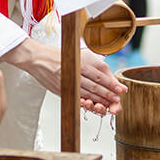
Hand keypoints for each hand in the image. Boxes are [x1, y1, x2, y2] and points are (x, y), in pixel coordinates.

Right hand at [2, 39, 126, 114]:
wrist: (37, 58)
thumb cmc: (60, 55)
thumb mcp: (79, 54)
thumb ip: (93, 63)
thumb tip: (108, 74)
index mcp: (80, 59)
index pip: (100, 73)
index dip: (112, 82)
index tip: (121, 89)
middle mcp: (74, 69)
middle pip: (95, 84)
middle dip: (108, 94)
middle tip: (117, 99)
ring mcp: (67, 80)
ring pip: (87, 92)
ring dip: (99, 100)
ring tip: (109, 104)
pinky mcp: (60, 89)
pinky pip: (75, 97)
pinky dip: (86, 102)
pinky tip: (93, 105)